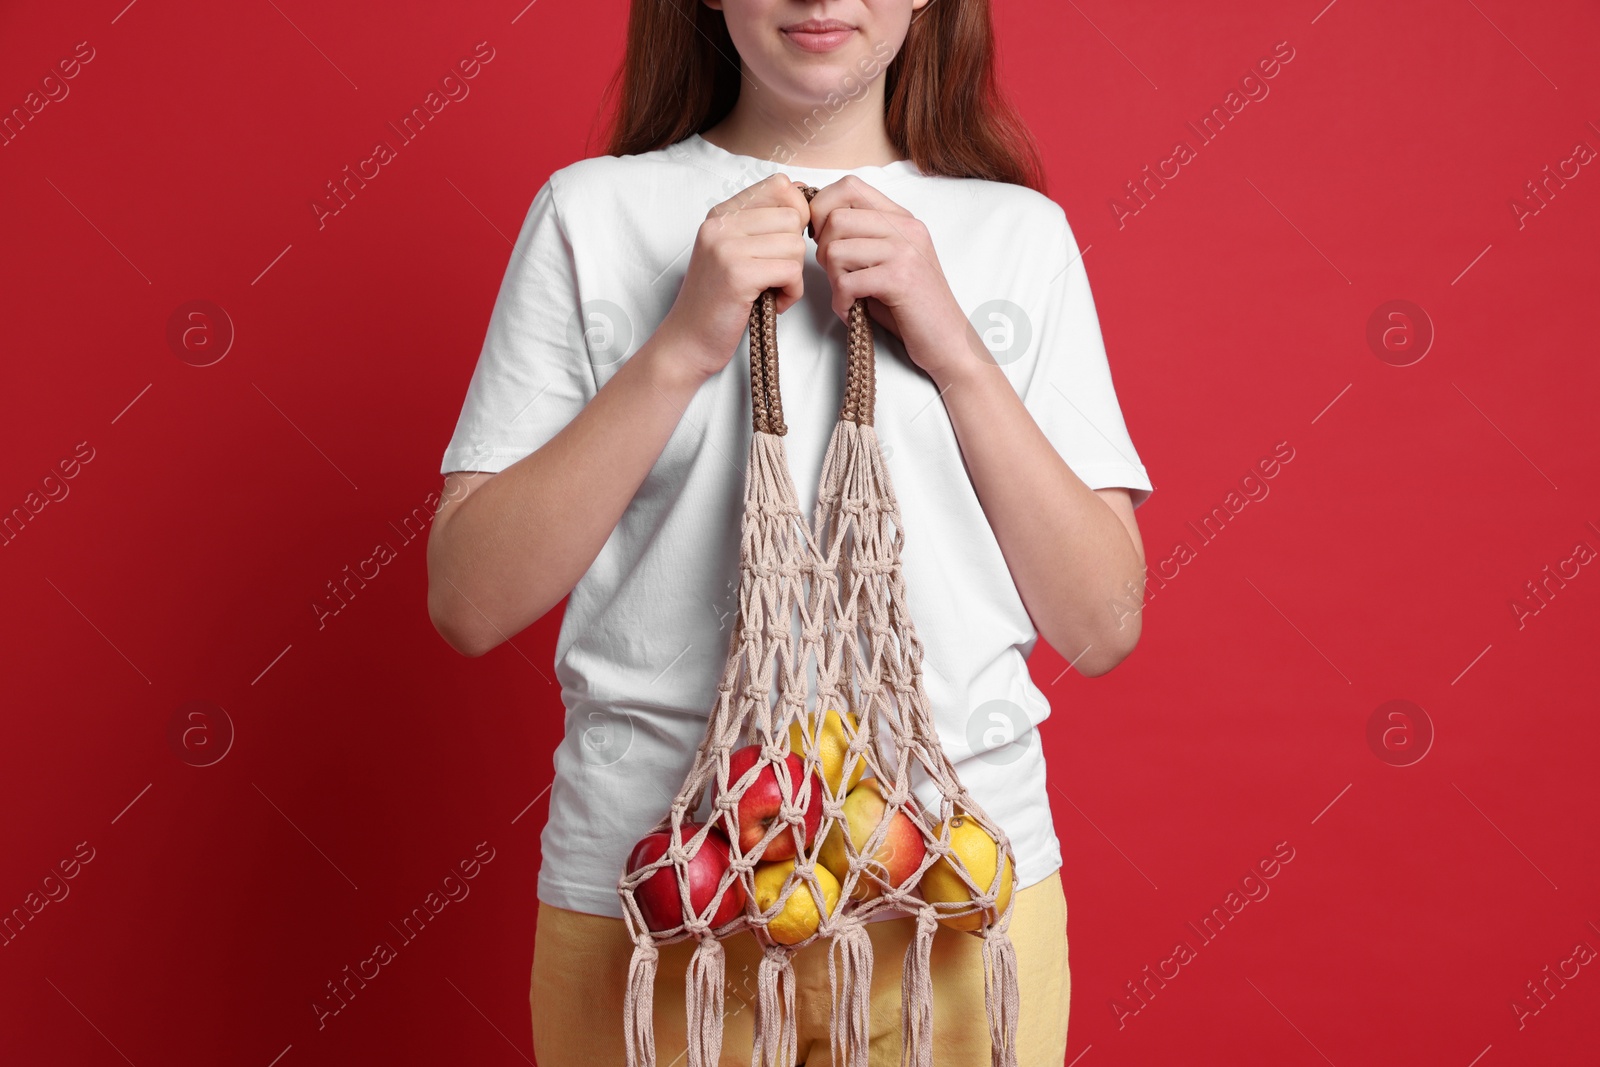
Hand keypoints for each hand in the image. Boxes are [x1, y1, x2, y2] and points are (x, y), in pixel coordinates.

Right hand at [658, 174, 811, 381]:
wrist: (688, 342)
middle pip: (793, 217)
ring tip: (771, 291)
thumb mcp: (734, 252)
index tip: (782, 245)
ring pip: (795, 244)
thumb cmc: (718, 301)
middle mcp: (720, 224)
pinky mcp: (737, 274)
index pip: (779, 185)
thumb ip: (761, 224)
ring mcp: (726, 247)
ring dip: (793, 275)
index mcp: (721, 213)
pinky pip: (791, 271)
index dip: (796, 214)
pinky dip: (791, 293)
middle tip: (774, 275)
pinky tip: (773, 303)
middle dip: (794, 251)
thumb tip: (801, 194)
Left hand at [806, 176, 978, 381]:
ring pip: (836, 250)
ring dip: (833, 280)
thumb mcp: (887, 260)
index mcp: (901, 217)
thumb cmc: (910, 305)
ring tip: (848, 296)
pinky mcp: (900, 280)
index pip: (849, 186)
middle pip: (835, 219)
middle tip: (838, 276)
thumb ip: (860, 236)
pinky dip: (841, 303)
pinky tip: (853, 311)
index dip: (822, 209)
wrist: (948, 339)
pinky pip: (847, 282)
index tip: (822, 238)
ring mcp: (905, 251)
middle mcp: (905, 227)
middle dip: (823, 251)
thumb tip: (814, 222)